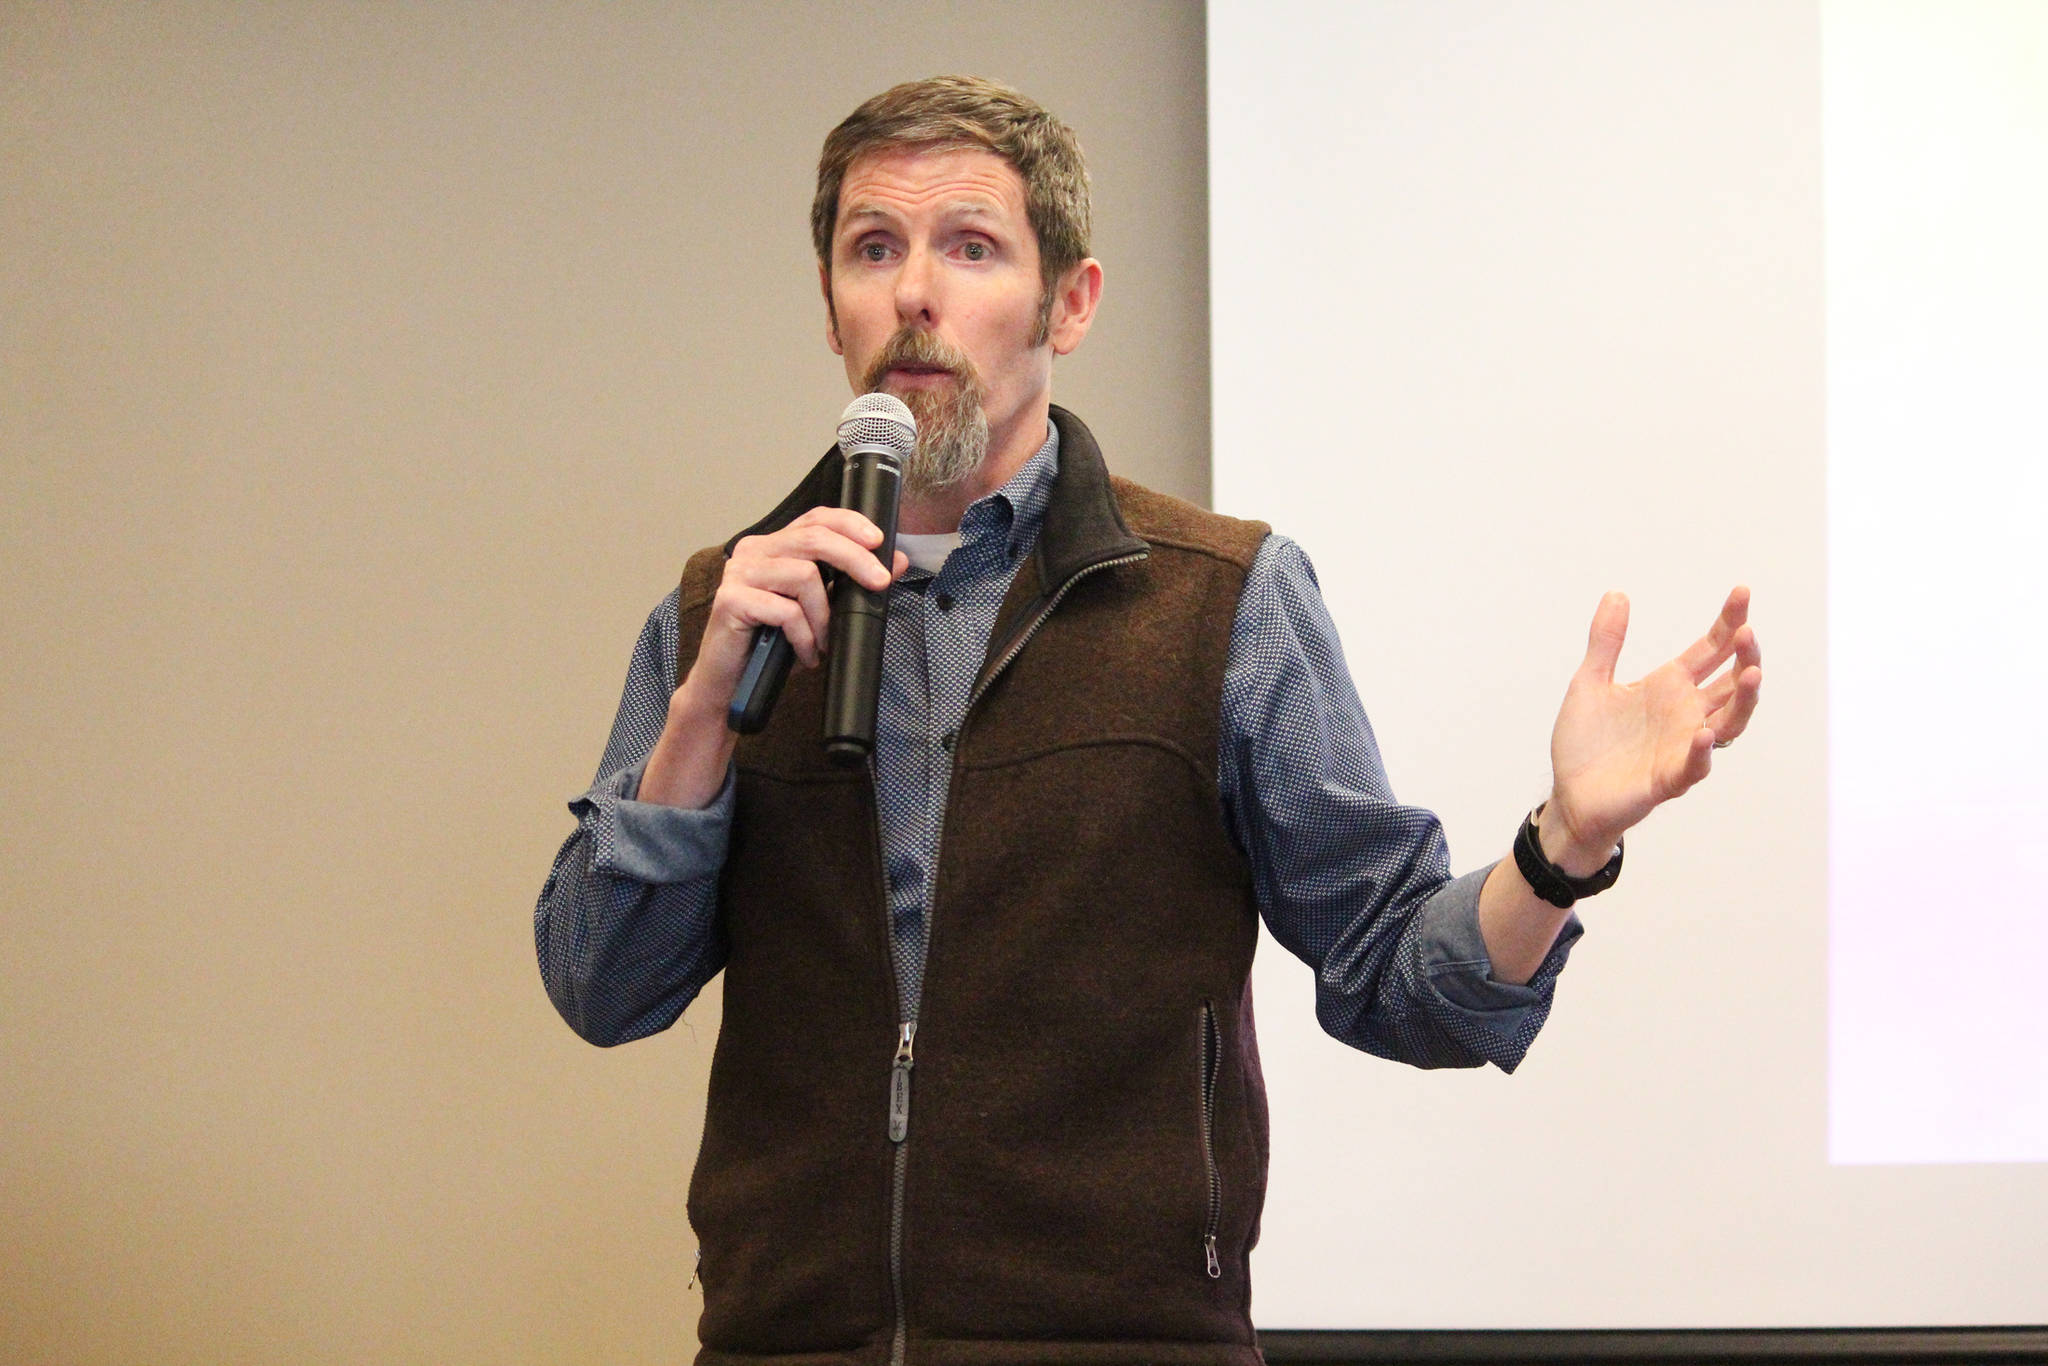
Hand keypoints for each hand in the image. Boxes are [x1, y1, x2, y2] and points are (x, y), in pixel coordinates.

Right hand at [681, 506, 909, 713]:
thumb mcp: (822, 612)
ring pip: (803, 575)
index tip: (879, 541)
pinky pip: (786, 611)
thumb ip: (851, 583)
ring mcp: (739, 573)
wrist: (732, 683)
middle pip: (813, 538)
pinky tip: (805, 654)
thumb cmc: (774, 645)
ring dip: (824, 616)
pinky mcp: (730, 599)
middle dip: (854, 559)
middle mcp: (753, 550)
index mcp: (774, 546)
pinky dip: (804, 637)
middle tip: (879, 584)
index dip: (849, 523)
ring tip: (823, 642)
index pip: (815, 519)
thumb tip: (896, 560)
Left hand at [1542, 586, 1762, 871]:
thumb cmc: (1585, 743)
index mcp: (1670, 687)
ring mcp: (1682, 747)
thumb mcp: (1590, 682)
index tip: (1742, 592)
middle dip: (1745, 656)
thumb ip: (1606, 641)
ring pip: (1729, 722)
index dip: (1728, 622)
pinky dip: (1702, 751)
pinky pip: (1694, 765)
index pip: (1710, 650)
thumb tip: (1617, 593)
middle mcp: (1685, 714)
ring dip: (1742, 700)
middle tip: (1748, 632)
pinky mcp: (1667, 778)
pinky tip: (1706, 733)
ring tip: (1751, 673)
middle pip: (1731, 682)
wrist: (1569, 795)